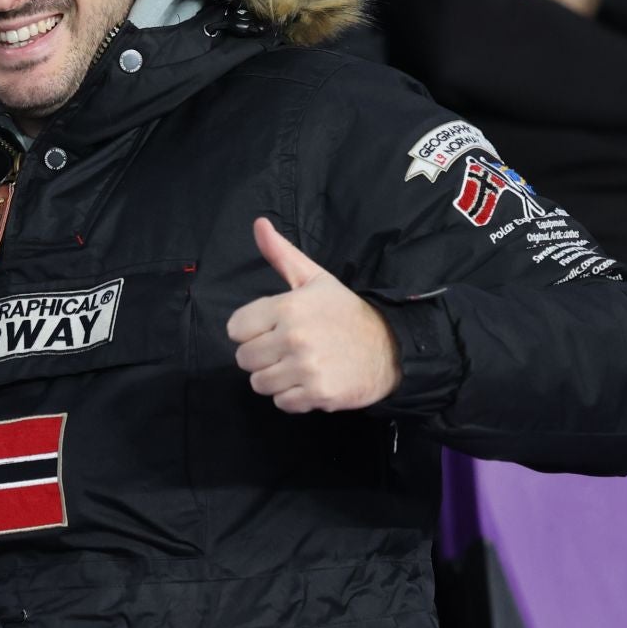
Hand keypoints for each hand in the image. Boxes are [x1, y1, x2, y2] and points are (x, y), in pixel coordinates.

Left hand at [226, 218, 402, 413]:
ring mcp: (306, 368)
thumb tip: (258, 224)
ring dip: (276, 378)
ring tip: (299, 365)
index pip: (235, 329)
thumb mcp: (315, 278)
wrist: (391, 346)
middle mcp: (293, 337)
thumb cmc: (346, 312)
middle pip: (244, 359)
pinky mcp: (318, 394)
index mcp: (288, 307)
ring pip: (260, 383)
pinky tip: (311, 381)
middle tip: (287, 349)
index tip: (271, 328)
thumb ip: (281, 254)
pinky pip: (282, 403)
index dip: (251, 330)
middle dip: (262, 356)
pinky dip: (293, 397)